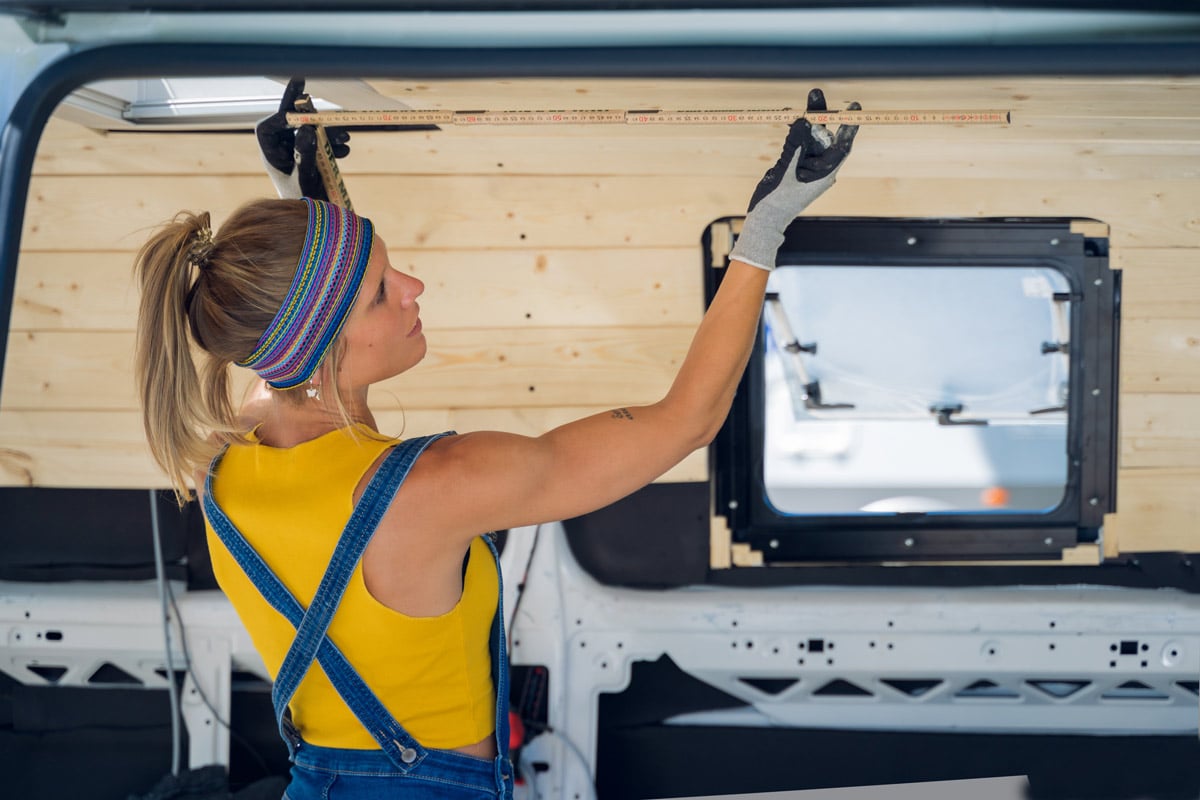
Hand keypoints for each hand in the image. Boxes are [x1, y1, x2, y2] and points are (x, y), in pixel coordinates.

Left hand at [255, 77, 350, 200]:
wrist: (318, 230)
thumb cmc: (305, 209)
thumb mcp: (306, 179)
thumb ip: (306, 154)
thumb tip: (307, 128)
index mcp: (271, 156)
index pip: (269, 127)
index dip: (282, 112)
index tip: (300, 101)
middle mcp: (280, 153)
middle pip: (287, 123)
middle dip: (302, 110)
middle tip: (305, 85)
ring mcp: (295, 157)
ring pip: (307, 133)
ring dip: (327, 132)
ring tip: (345, 137)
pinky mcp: (309, 162)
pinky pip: (319, 145)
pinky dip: (332, 144)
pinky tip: (345, 148)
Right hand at [730, 89, 859, 270]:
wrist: (763, 220)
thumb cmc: (776, 201)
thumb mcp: (786, 171)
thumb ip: (795, 145)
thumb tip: (804, 120)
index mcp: (824, 174)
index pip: (842, 145)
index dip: (848, 125)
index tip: (854, 107)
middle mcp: (819, 170)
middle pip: (823, 137)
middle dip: (819, 116)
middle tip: (815, 92)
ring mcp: (807, 168)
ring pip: (809, 139)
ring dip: (803, 123)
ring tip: (792, 106)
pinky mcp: (794, 167)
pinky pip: (797, 146)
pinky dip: (793, 133)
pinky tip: (787, 119)